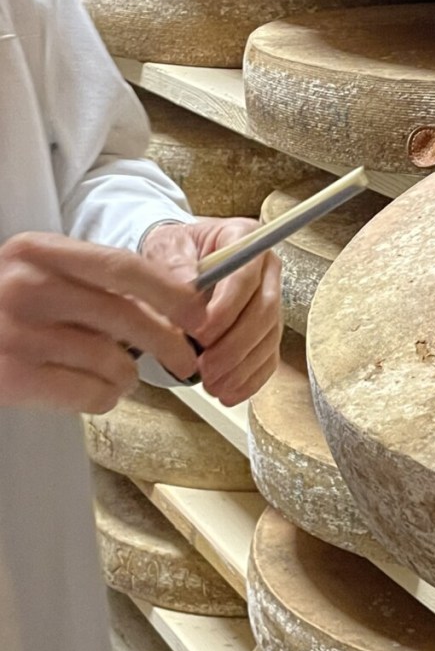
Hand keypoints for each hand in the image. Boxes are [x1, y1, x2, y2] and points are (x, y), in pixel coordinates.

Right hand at [0, 232, 205, 413]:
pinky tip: (95, 392)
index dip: (171, 292)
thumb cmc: (2, 308)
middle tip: (186, 360)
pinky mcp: (13, 378)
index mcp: (39, 252)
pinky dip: (104, 398)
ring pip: (112, 361)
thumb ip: (91, 282)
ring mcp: (16, 334)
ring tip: (120, 378)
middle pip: (126, 316)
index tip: (199, 313)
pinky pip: (89, 394)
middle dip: (170, 343)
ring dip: (129, 377)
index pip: (123, 266)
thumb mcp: (36, 273)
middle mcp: (27, 287)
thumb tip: (171, 307)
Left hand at [140, 218, 281, 405]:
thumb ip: (174, 266)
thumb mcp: (164, 247)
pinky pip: (268, 357)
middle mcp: (266, 270)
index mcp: (245, 238)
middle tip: (207, 368)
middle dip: (235, 345)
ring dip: (242, 367)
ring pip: (268, 338)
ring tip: (213, 386)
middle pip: (265, 311)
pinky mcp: (266, 328)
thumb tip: (186, 290)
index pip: (247, 276)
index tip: (203, 332)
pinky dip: (250, 378)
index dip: (228, 307)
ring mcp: (270, 300)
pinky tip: (230, 393)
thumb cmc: (173, 250)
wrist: (177, 262)